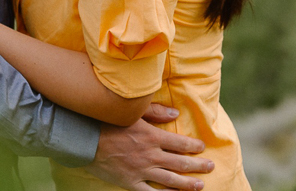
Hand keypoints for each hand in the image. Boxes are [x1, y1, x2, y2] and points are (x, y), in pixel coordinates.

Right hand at [87, 104, 212, 190]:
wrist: (85, 139)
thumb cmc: (107, 121)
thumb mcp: (132, 112)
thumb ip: (155, 112)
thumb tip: (175, 114)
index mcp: (153, 137)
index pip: (180, 143)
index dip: (194, 146)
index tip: (202, 147)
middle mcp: (151, 156)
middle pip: (180, 163)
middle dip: (198, 166)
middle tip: (210, 167)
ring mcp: (141, 171)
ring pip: (171, 180)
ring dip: (188, 184)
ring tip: (200, 186)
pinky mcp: (131, 183)